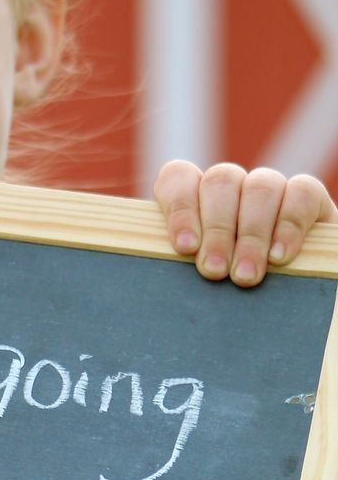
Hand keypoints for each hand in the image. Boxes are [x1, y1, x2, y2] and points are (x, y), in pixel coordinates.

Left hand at [153, 161, 337, 284]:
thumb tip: (171, 269)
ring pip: (260, 186)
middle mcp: (233, 188)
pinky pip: (302, 193)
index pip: (179, 178)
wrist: (293, 302)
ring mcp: (271, 189)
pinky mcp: (309, 198)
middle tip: (214, 272)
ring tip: (245, 276)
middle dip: (217, 230)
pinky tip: (279, 258)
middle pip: (220, 182)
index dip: (179, 207)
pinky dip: (289, 226)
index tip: (185, 247)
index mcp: (198, 199)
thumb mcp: (205, 279)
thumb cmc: (231, 296)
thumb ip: (189, 265)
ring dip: (251, 234)